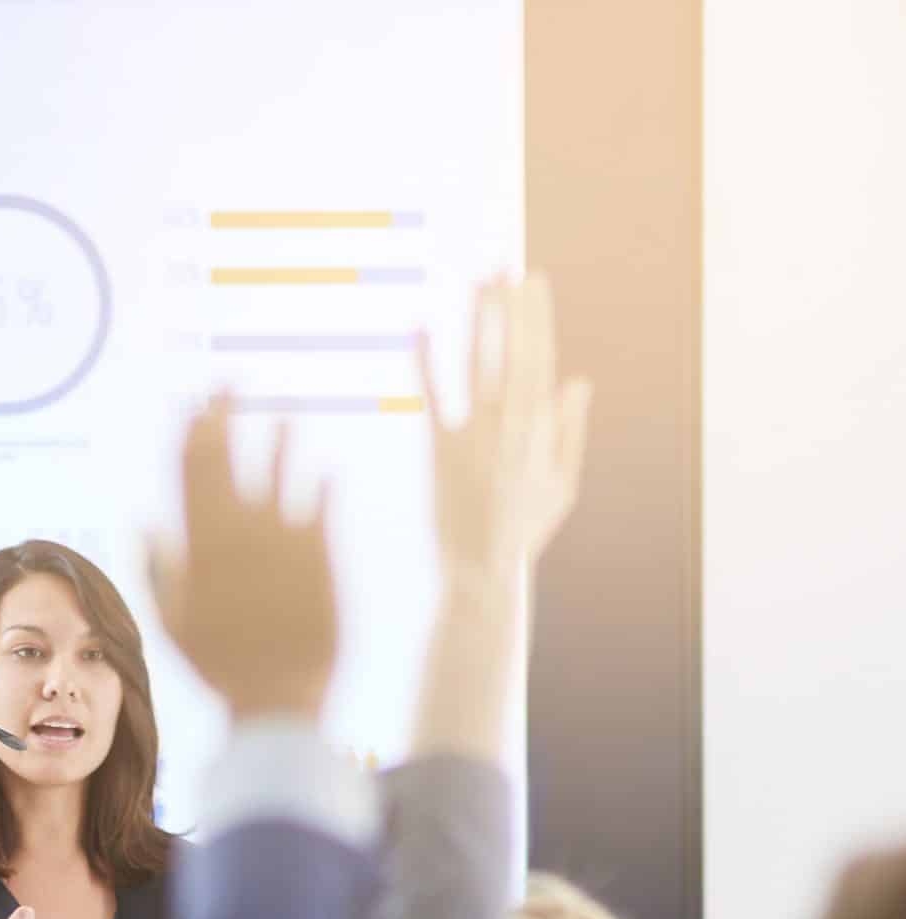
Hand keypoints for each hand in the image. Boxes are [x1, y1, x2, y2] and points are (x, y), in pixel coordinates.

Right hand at [147, 396, 336, 722]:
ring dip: (280, 439)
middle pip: (228, 457)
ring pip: (279, 470)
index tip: (192, 403)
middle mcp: (235, 533)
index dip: (189, 431)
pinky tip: (328, 466)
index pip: (187, 472)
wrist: (277, 697)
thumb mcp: (174, 622)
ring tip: (287, 415)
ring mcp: (279, 538)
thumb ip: (159, 568)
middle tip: (228, 382)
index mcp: (197, 546)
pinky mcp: (319, 552)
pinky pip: (321, 502)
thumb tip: (143, 521)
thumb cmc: (222, 665)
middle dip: (225, 413)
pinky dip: (323, 482)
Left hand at [420, 273, 591, 593]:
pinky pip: (432, 399)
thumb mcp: (561, 485)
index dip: (536, 317)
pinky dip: (426, 363)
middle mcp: (511, 427)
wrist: (480, 574)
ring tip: (475, 281)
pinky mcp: (440, 453)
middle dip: (510, 307)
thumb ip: (570, 432)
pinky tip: (419, 328)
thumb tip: (578, 382)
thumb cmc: (522, 532)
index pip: (541, 359)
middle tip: (502, 265)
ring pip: (479, 365)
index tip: (532, 282)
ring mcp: (476, 437)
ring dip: (478, 320)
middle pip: (513, 352)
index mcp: (542, 431)